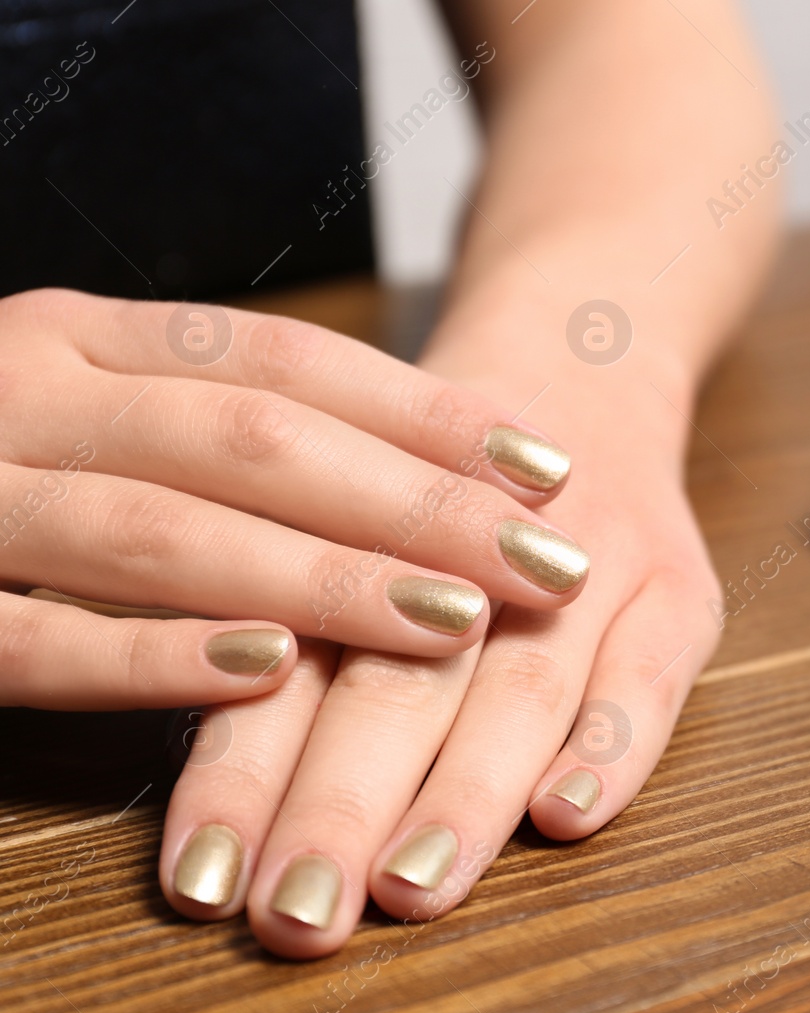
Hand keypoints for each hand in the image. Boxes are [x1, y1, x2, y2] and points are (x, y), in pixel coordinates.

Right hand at [0, 289, 588, 709]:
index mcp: (80, 338)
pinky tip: (264, 669)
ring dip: (322, 576)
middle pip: (256, 441)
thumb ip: (207, 430)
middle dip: (416, 503)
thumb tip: (409, 480)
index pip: (287, 364)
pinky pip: (31, 631)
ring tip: (454, 616)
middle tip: (548, 559)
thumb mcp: (88, 409)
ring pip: (163, 527)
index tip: (549, 465)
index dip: (427, 415)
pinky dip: (147, 652)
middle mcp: (22, 387)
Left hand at [159, 365, 722, 956]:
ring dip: (466, 789)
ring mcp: (591, 561)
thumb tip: (209, 794)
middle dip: (344, 804)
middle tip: (300, 915)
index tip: (207, 883)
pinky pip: (653, 671)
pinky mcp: (678, 582)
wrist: (580, 354)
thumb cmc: (437, 480)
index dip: (245, 776)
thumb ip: (283, 632)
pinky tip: (567, 816)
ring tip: (413, 888)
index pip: (292, 666)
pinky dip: (614, 746)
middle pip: (401, 680)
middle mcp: (476, 548)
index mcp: (365, 529)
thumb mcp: (349, 519)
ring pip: (522, 681)